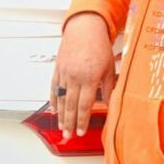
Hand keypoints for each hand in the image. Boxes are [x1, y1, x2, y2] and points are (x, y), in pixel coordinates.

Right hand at [50, 13, 114, 139]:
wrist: (84, 28)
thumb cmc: (98, 45)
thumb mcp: (109, 67)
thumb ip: (109, 88)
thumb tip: (111, 104)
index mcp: (89, 78)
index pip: (84, 105)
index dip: (82, 121)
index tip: (81, 131)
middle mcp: (75, 77)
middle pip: (70, 106)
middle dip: (70, 123)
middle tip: (69, 136)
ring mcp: (64, 73)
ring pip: (60, 99)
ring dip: (60, 116)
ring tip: (61, 128)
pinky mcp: (58, 69)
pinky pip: (53, 89)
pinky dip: (53, 101)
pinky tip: (54, 111)